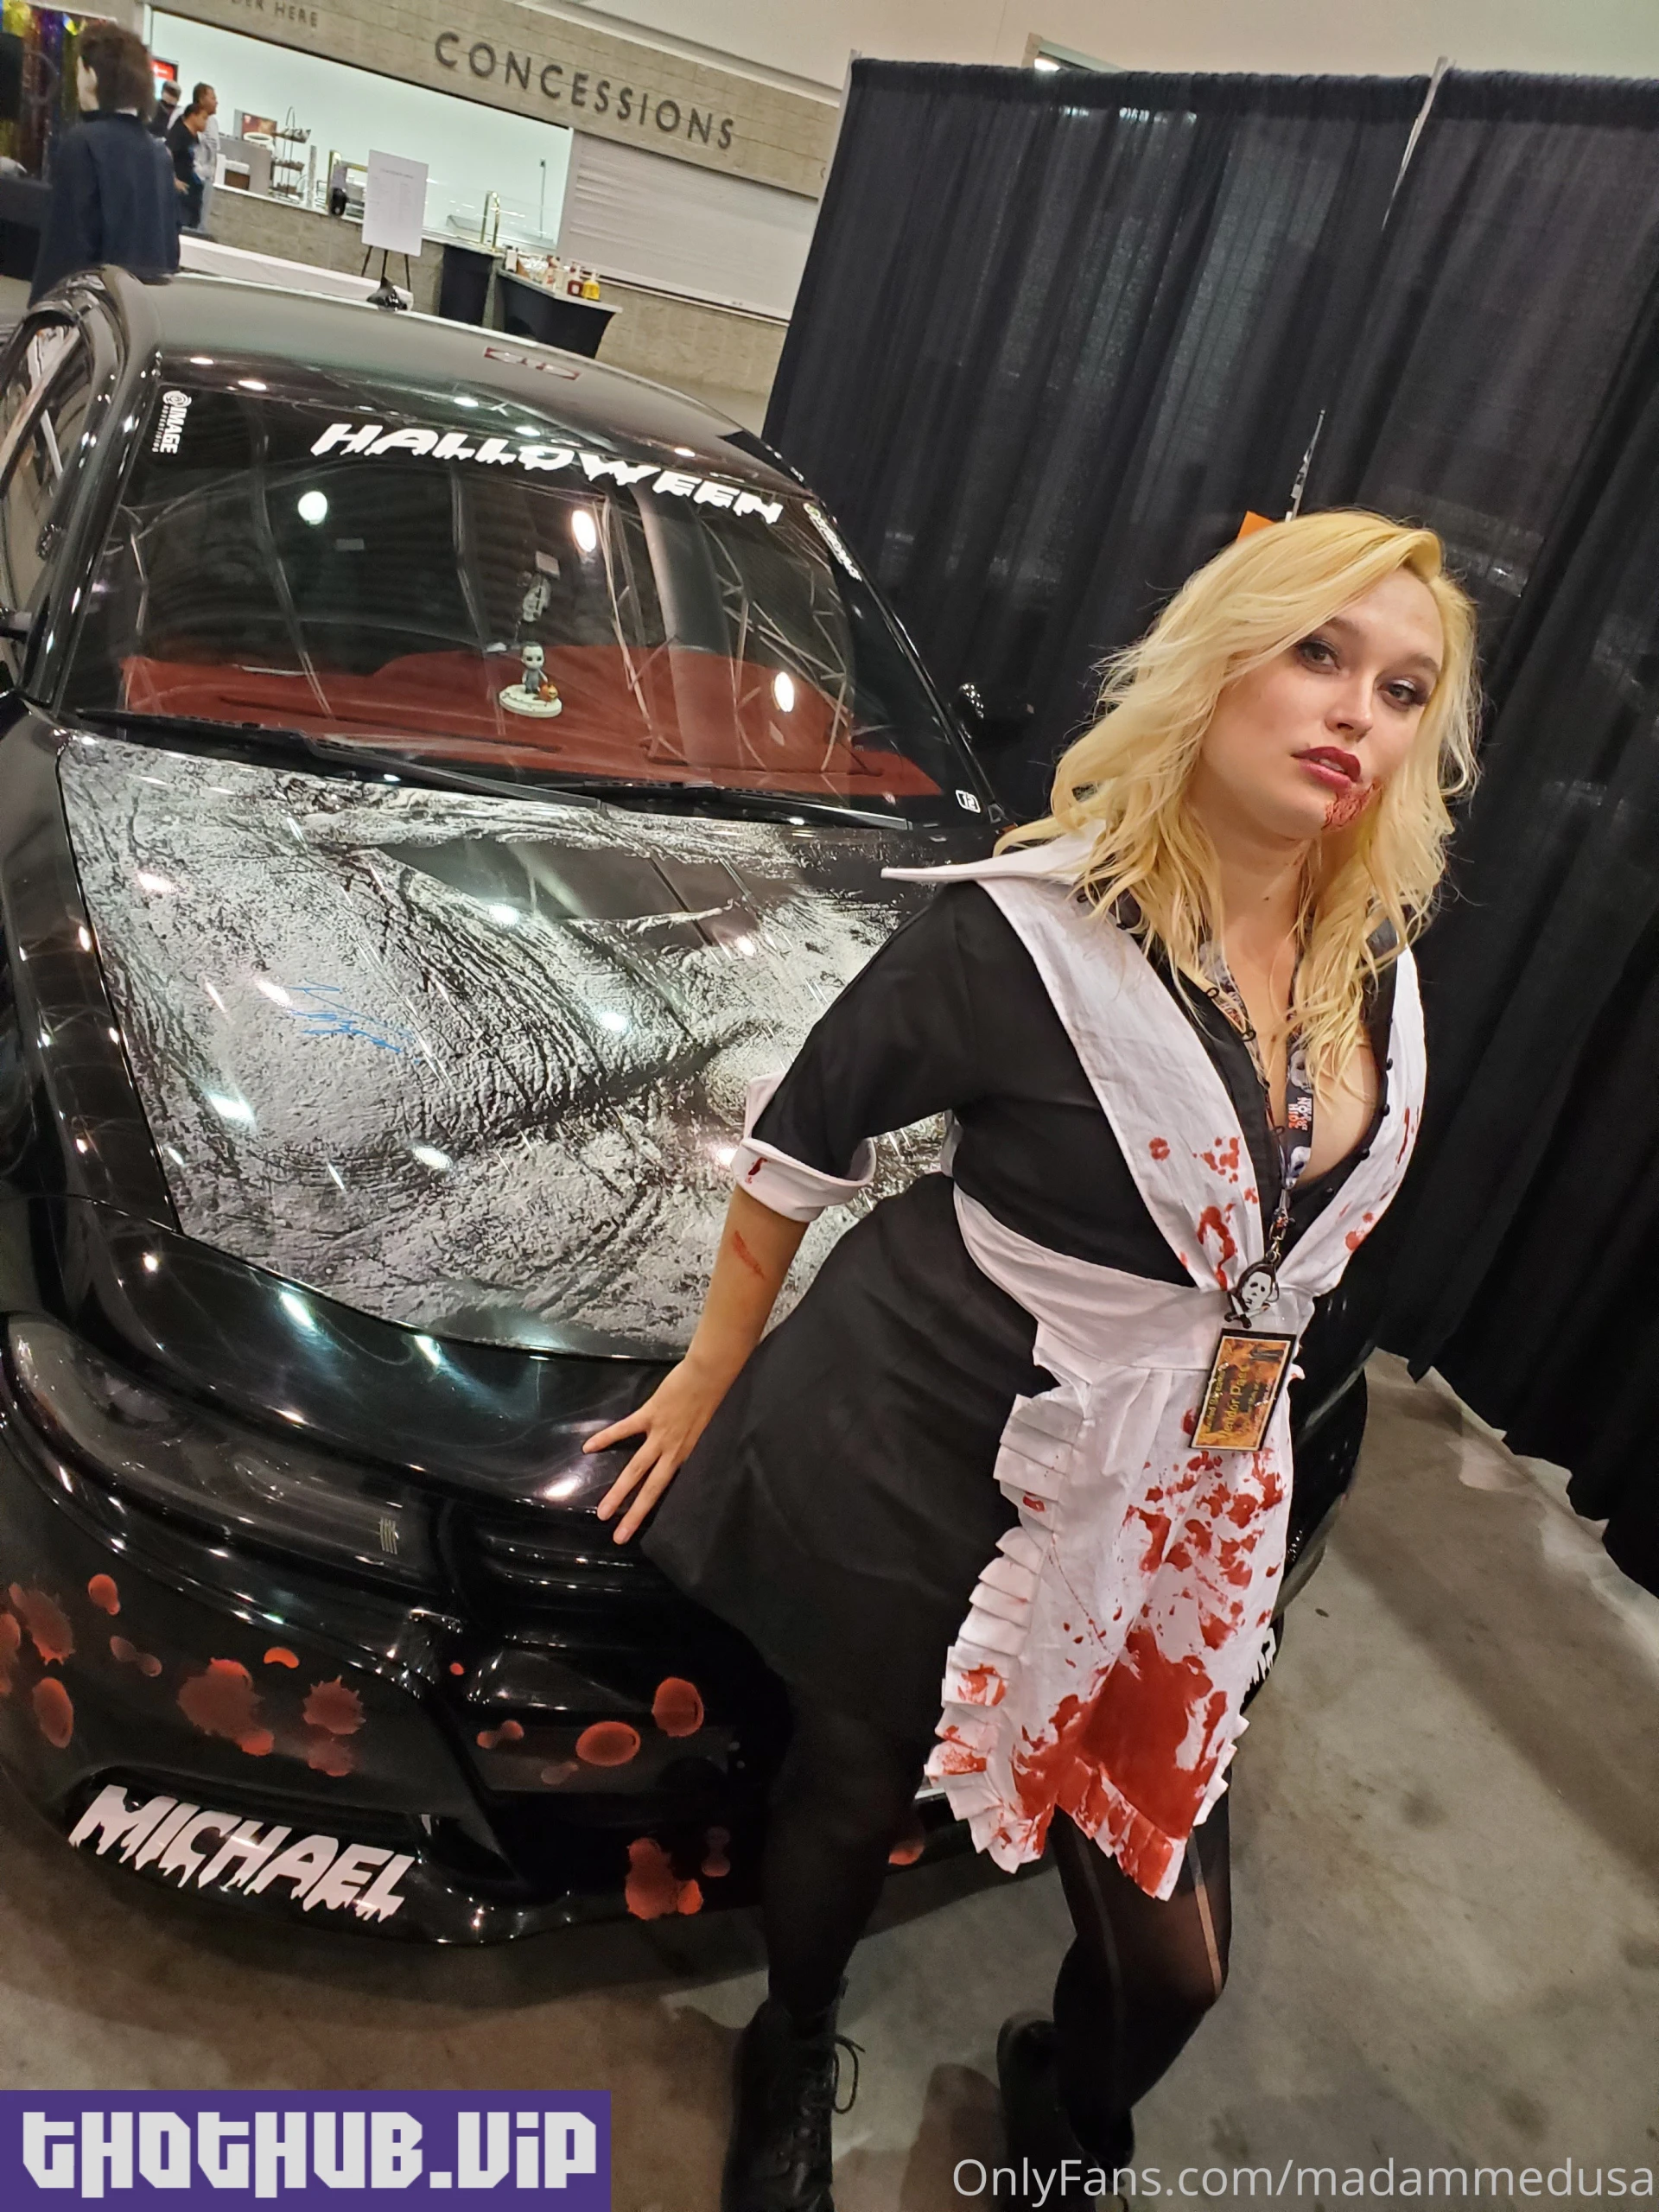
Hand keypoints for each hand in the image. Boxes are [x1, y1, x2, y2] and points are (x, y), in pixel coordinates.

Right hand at [585, 1353, 734, 1543]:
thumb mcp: (710, 1429)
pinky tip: (588, 1448)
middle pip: (650, 1488)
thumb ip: (695, 1444)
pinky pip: (624, 1429)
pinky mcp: (649, 1414)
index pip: (669, 1488)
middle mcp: (673, 1451)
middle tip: (619, 1536)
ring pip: (635, 1469)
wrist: (713, 1373)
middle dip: (634, 1513)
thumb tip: (684, 1454)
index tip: (650, 1522)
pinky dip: (606, 1437)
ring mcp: (659, 1434)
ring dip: (618, 1491)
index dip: (658, 1506)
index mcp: (688, 1455)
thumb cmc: (717, 1398)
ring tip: (603, 1511)